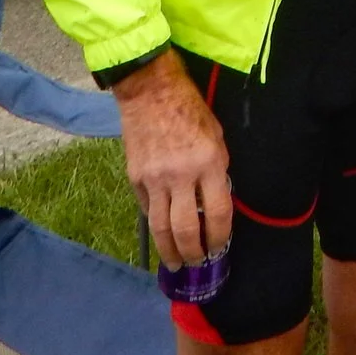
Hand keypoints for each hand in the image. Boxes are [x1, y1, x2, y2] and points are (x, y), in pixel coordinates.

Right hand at [112, 51, 233, 265]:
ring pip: (161, 228)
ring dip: (169, 251)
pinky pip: (146, 209)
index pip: (218, 213)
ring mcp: (154, 179)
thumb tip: (214, 201)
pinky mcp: (135, 178)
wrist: (150, 90)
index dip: (220, 237)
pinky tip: (161, 232)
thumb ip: (217, 170)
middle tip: (197, 264)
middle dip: (193, 253)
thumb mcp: (216, 136)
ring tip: (176, 263)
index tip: (220, 248)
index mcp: (208, 163)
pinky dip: (155, 223)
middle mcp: (181, 176)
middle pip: (186, 229)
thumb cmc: (190, 109)